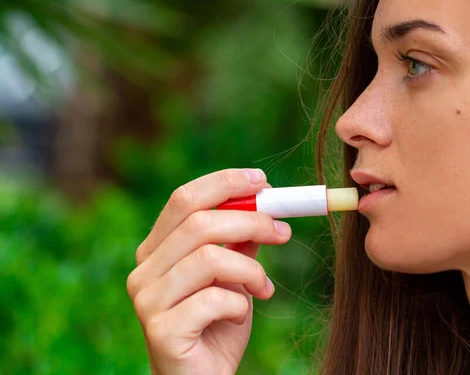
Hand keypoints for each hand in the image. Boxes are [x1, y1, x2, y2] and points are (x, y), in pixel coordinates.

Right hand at [126, 169, 291, 374]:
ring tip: (264, 288)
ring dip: (252, 270)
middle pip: (199, 222)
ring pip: (210, 257)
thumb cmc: (217, 326)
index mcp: (157, 250)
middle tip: (283, 232)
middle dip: (251, 221)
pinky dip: (241, 304)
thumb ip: (239, 243)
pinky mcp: (161, 330)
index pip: (184, 200)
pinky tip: (241, 317)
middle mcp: (143, 270)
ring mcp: (147, 300)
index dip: (224, 184)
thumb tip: (265, 203)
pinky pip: (214, 299)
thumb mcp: (233, 277)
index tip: (263, 182)